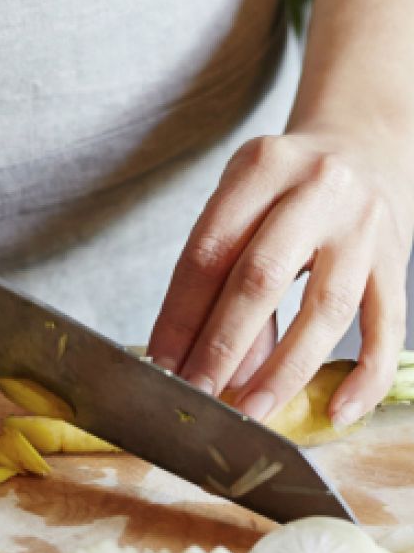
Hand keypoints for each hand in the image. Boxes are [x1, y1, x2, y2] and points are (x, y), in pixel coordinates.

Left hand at [147, 127, 413, 425]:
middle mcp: (315, 189)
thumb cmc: (283, 188)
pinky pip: (387, 327)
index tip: (162, 365)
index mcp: (259, 168)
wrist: (363, 142)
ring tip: (251, 411)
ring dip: (283, 370)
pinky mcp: (398, 258)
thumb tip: (210, 366)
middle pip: (259, 278)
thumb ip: (224, 277)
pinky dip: (363, 376)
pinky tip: (337, 411)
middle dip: (221, 347)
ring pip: (323, 308)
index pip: (207, 254)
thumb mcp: (243, 207)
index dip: (180, 317)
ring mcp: (364, 224)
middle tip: (197, 395)